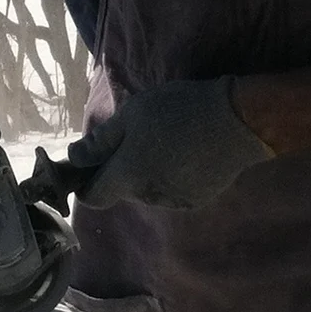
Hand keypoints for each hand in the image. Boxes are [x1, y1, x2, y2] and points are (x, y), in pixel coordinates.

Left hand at [66, 77, 272, 210]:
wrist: (237, 122)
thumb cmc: (178, 110)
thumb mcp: (132, 114)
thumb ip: (100, 141)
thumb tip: (73, 158)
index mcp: (127, 176)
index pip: (93, 198)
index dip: (86, 184)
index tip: (91, 166)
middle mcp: (147, 197)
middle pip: (123, 191)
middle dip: (122, 171)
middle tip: (138, 139)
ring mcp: (174, 201)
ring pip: (148, 191)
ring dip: (148, 174)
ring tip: (166, 143)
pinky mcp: (197, 200)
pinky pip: (172, 192)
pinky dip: (173, 178)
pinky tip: (187, 154)